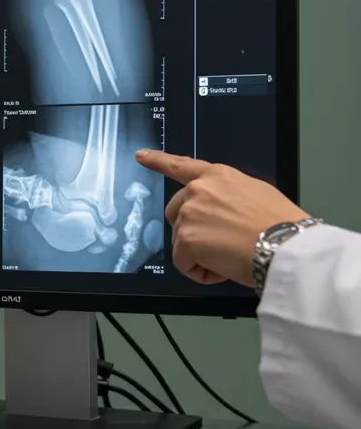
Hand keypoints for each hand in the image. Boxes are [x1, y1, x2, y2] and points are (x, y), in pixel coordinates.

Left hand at [136, 150, 307, 286]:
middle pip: (175, 213)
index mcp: (219, 176)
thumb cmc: (282, 226)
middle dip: (191, 231)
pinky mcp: (186, 238)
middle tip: (221, 244)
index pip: (182, 165)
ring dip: (202, 255)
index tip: (140, 156)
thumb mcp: (258, 194)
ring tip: (233, 255)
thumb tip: (223, 212)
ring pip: (182, 242)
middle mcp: (199, 189)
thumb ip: (229, 196)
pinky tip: (224, 268)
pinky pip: (184, 264)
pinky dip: (200, 273)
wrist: (287, 245)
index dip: (158, 161)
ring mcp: (190, 213)